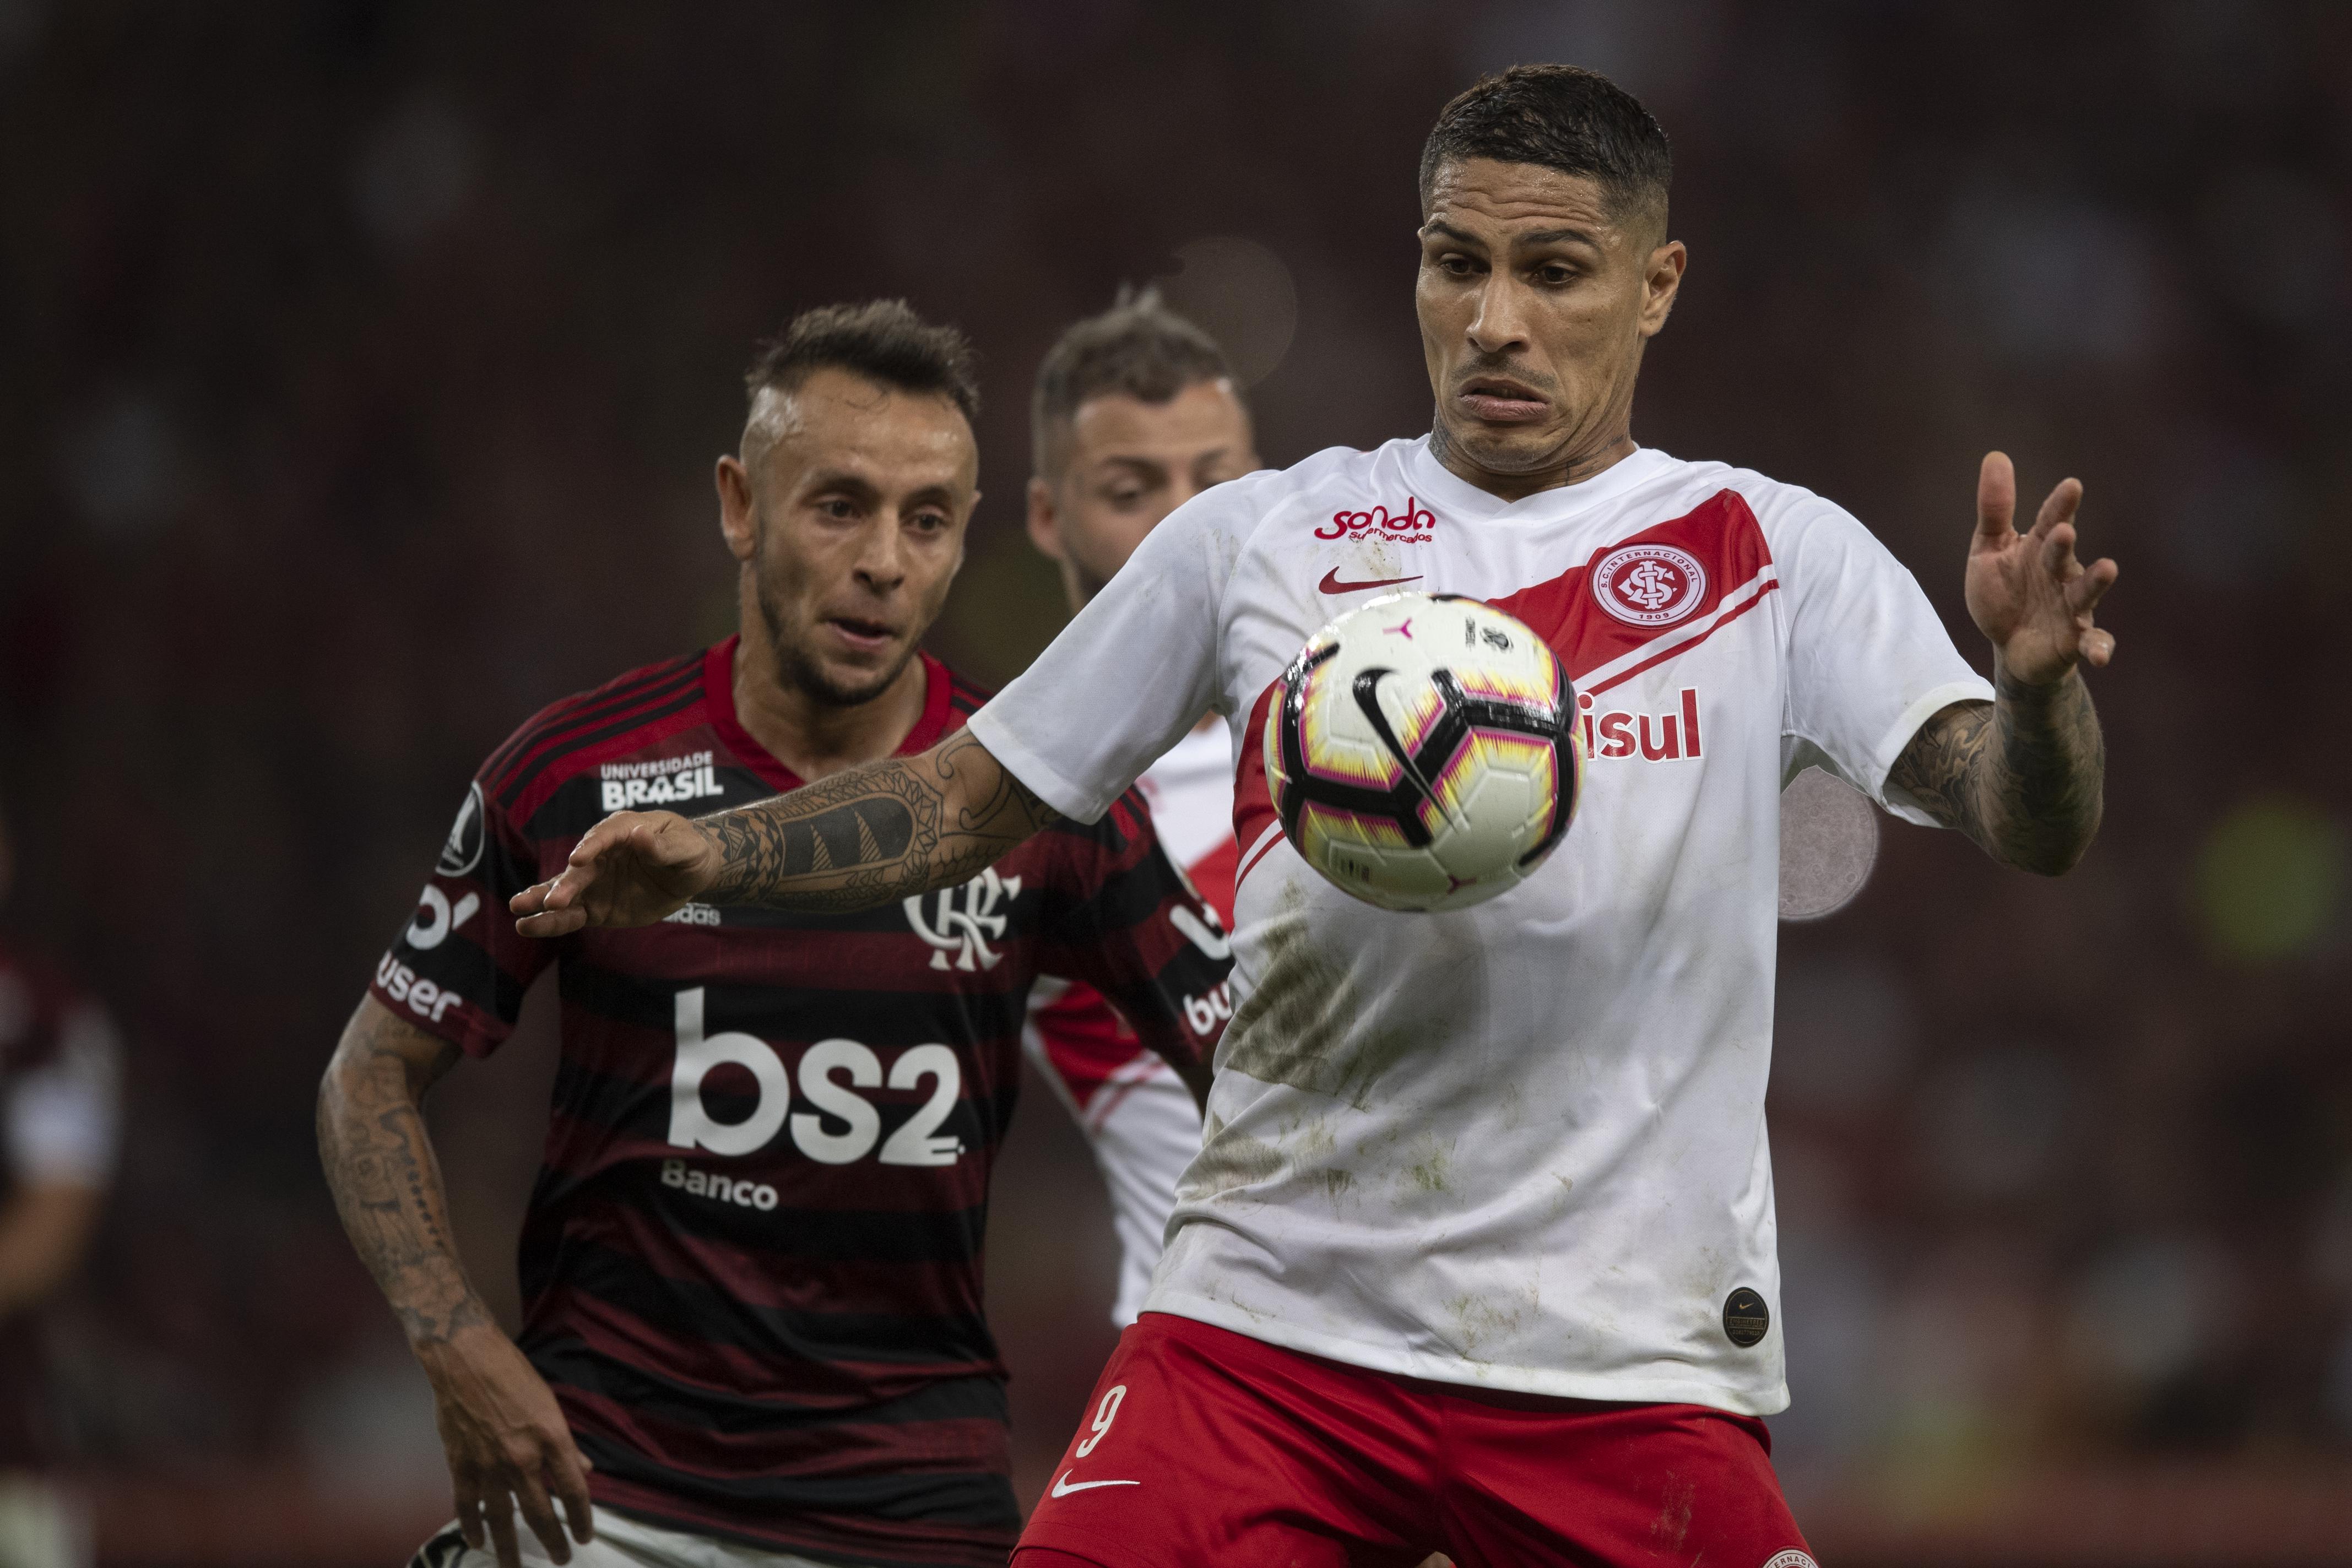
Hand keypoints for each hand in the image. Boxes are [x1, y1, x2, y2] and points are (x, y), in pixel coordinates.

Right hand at [417, 1322, 594, 1567]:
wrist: (466, 1360)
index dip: (581, 1518)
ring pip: (501, 1518)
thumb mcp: (551, 1405)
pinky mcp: (461, 1464)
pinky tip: (477, 1543)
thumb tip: (585, 1471)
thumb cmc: (514, 1375)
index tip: (584, 1537)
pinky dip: (471, 1527)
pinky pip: (466, 1505)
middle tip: (561, 1559)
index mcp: (552, 1439)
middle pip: (540, 1512)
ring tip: (515, 1567)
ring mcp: (489, 1465)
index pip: (574, 1489)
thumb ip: (566, 1444)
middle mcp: (522, 1458)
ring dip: (509, 1547)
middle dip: (553, 1541)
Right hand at [509, 810, 715, 937]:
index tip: (578, 859)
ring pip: (566, 891)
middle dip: (567, 884)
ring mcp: (595, 882)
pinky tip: (527, 926)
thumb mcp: (685, 848)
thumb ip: (662, 846)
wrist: (690, 873)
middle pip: (580, 869)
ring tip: (518, 908)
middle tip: (554, 899)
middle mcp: (601, 854)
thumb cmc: (690, 851)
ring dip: (543, 900)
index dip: (592, 846)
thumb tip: (639, 835)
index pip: (605, 836)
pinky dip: (551, 922)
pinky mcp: (595, 906)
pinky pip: (572, 915)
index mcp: (623, 830)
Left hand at [1963, 451, 2118, 685]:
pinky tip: (2099, 654)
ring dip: (2094, 583)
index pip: (2050, 521)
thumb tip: (1996, 455)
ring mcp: (2071, 607)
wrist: (2010, 644)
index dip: (2061, 505)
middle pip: (2062, 556)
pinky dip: (2099, 647)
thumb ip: (1994, 509)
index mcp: (2040, 548)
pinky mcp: (2074, 640)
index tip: (2071, 485)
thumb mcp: (1988, 551)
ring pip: (2085, 594)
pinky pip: (2092, 643)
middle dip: (2062, 545)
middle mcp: (2061, 574)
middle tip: (2062, 531)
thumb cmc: (2003, 592)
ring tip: (2107, 568)